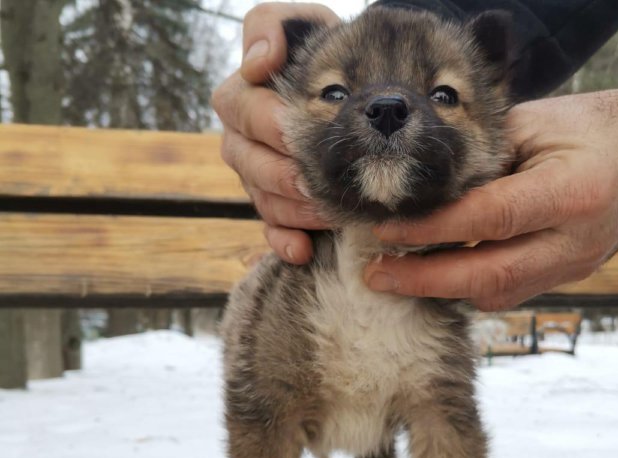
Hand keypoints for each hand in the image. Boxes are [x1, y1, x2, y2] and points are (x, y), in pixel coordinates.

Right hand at [212, 2, 338, 263]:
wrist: (354, 97)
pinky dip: (283, 242)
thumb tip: (257, 60)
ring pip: (264, 200)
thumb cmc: (327, 61)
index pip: (241, 111)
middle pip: (250, 164)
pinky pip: (269, 231)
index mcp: (242, 100)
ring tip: (331, 212)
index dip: (268, 123)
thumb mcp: (304, 26)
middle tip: (320, 180)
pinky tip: (302, 250)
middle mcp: (243, 143)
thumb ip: (272, 26)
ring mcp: (257, 181)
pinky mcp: (274, 210)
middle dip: (286, 175)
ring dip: (295, 210)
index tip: (299, 129)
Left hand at [364, 90, 617, 310]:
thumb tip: (428, 192)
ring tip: (395, 276)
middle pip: (487, 276)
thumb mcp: (537, 125)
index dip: (432, 230)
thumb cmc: (592, 129)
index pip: (488, 219)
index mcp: (570, 193)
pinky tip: (436, 276)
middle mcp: (572, 242)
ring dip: (441, 290)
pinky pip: (508, 294)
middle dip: (423, 281)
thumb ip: (485, 159)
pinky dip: (467, 288)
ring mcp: (570, 268)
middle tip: (375, 276)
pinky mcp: (564, 279)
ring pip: (495, 294)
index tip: (385, 231)